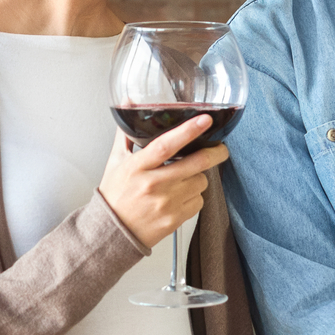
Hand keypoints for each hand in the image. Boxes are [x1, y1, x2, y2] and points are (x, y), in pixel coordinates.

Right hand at [95, 117, 227, 249]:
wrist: (113, 231)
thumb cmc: (115, 195)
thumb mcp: (116, 161)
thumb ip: (126, 133)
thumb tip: (129, 103)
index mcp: (138, 167)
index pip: (165, 145)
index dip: (188, 131)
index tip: (204, 120)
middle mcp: (154, 185)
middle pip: (196, 164)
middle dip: (216, 152)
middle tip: (221, 148)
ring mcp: (166, 203)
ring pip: (201, 182)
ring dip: (199, 177)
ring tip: (185, 179)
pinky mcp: (175, 219)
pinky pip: (199, 202)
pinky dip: (194, 197)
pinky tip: (181, 196)